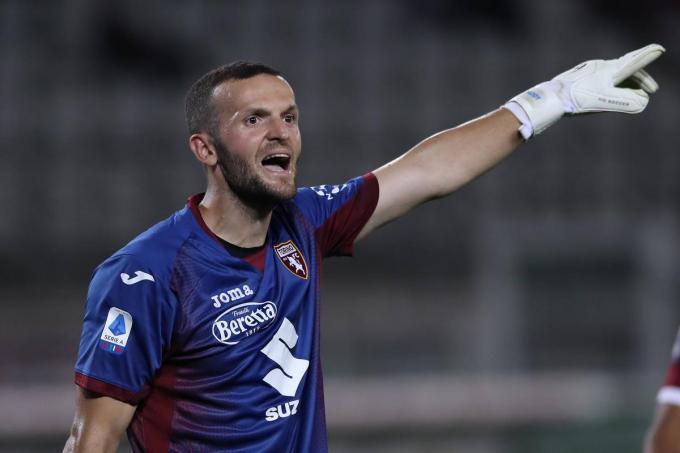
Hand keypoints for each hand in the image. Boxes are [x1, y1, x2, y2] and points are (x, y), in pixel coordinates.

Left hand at [505, 43, 664, 138]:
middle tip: (650, 90)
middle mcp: (600, 67)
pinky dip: (612, 86)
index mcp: (608, 70)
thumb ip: (625, 101)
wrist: (550, 98)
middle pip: (625, 70)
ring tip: (635, 94)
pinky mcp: (580, 78)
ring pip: (613, 75)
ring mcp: (589, 72)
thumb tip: (642, 102)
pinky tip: (611, 94)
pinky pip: (602, 79)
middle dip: (639, 80)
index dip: (646, 57)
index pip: (632, 62)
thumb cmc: (577, 99)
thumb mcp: (604, 101)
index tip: (657, 51)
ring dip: (626, 84)